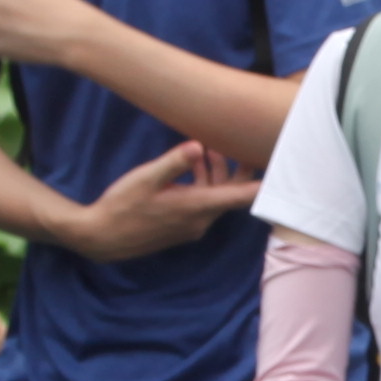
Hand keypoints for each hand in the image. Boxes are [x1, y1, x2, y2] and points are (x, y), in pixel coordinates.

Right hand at [54, 140, 260, 260]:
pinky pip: (202, 205)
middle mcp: (199, 221)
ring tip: (204, 149)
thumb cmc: (121, 206)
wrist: (100, 238)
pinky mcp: (180, 228)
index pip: (239, 196)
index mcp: (195, 208)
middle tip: (232, 143)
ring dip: (214, 174)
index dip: (261, 183)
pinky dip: (201, 185)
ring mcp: (190, 227)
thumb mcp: (145, 178)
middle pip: (230, 194)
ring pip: (214, 198)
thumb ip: (174, 162)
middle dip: (234, 168)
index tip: (280, 170)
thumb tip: (199, 146)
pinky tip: (188, 168)